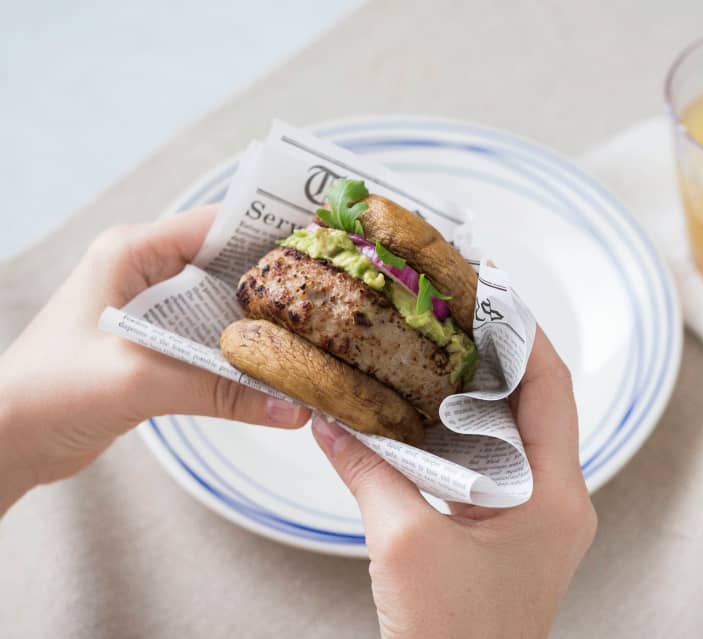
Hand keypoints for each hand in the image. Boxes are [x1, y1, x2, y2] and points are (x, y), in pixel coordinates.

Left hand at [0, 207, 309, 513]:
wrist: (6, 441)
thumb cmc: (49, 391)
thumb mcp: (139, 378)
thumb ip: (220, 390)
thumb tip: (295, 408)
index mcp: (133, 252)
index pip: (216, 225)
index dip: (269, 230)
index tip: (321, 243)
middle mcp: (146, 274)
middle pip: (227, 267)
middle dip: (275, 283)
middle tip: (330, 294)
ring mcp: (153, 311)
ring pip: (223, 308)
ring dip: (261, 324)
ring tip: (315, 332)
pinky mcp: (157, 347)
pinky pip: (212, 342)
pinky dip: (242, 354)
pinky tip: (276, 367)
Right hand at [312, 327, 595, 638]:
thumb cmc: (451, 638)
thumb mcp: (402, 543)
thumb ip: (368, 471)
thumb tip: (331, 420)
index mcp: (553, 494)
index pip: (551, 386)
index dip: (523, 331)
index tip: (491, 289)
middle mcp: (555, 497)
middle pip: (535, 400)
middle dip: (496, 351)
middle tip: (455, 308)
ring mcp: (535, 512)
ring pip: (513, 428)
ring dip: (478, 387)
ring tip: (440, 343)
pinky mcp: (509, 526)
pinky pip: (492, 459)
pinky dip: (462, 427)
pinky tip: (427, 407)